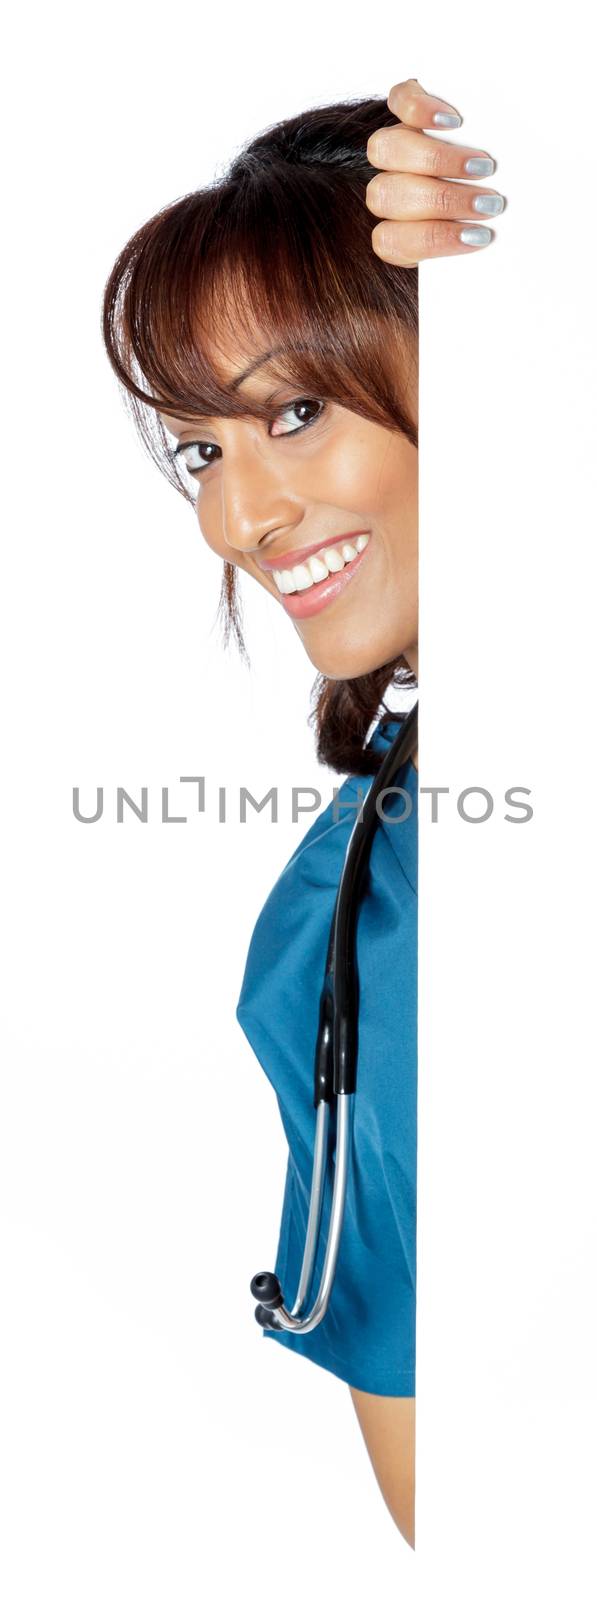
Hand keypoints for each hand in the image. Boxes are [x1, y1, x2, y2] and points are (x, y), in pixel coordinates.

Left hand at [366, 78, 504, 265]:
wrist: (502, 159)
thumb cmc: (492, 206)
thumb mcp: (483, 232)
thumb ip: (476, 240)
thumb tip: (498, 244)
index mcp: (397, 231)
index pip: (391, 242)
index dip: (432, 240)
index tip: (478, 236)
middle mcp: (390, 188)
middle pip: (391, 196)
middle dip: (444, 201)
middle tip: (488, 202)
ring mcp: (394, 146)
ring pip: (388, 152)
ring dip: (438, 161)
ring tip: (481, 166)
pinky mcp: (406, 106)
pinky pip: (399, 102)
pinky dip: (421, 109)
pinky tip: (454, 121)